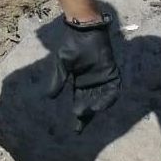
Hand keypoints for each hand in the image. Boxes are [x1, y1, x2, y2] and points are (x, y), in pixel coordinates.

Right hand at [48, 15, 120, 131]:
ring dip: (94, 107)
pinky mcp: (112, 74)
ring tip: (86, 113)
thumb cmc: (72, 45)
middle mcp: (92, 83)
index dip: (78, 116)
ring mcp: (103, 79)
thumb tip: (49, 97)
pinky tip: (98, 106)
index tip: (75, 129)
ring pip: (100, 99)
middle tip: (79, 125)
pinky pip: (112, 91)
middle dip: (85, 115)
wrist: (84, 31)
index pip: (79, 102)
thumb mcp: (62, 64)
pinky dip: (106, 100)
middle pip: (90, 104)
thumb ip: (58, 80)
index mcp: (80, 82)